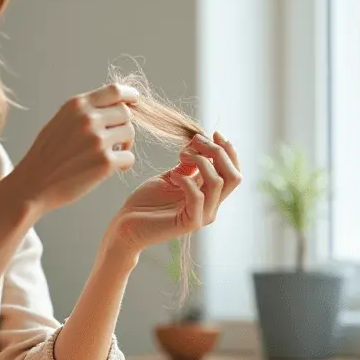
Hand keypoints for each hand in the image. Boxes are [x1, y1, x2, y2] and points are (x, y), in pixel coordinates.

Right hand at [12, 83, 139, 212]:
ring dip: (125, 144)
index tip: (135, 101)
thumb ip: (85, 111)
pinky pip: (129, 157)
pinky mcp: (105, 162)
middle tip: (115, 140)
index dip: (130, 95)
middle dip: (123, 126)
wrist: (32, 185)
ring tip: (110, 154)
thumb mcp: (61, 121)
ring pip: (130, 133)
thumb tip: (117, 105)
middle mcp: (88, 119)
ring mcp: (98, 140)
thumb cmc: (47, 155)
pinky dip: (123, 164)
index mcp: (77, 105)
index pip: (115, 91)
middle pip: (126, 113)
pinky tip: (109, 169)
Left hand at [105, 131, 241, 256]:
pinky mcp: (188, 223)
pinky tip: (172, 176)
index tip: (215, 133)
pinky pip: (197, 197)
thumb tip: (200, 140)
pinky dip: (186, 180)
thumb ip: (188, 164)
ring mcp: (202, 216)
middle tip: (196, 142)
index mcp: (209, 195)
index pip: (234, 172)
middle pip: (233, 176)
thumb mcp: (171, 176)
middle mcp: (211, 206)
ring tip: (181, 156)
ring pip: (217, 182)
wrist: (126, 227)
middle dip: (218, 152)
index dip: (229, 150)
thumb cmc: (146, 202)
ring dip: (200, 161)